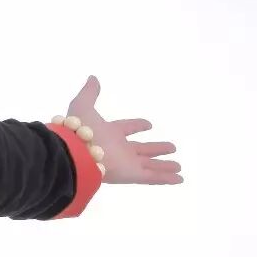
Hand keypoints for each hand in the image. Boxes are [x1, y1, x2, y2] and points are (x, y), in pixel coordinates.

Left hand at [65, 75, 182, 184]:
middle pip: (142, 149)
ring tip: (179, 166)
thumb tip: (93, 77)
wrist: (76, 152)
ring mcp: (126, 163)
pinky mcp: (132, 175)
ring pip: (150, 165)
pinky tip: (180, 178)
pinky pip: (153, 177)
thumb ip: (90, 92)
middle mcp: (119, 149)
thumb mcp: (83, 105)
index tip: (149, 124)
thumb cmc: (80, 128)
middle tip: (173, 147)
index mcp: (109, 133)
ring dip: (164, 165)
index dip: (137, 125)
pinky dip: (167, 178)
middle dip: (156, 148)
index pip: (126, 128)